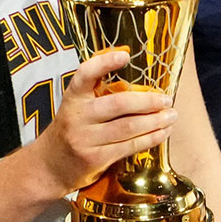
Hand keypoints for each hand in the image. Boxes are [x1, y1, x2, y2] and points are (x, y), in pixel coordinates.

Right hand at [29, 50, 176, 197]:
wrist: (49, 166)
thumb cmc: (71, 129)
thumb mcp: (77, 105)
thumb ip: (98, 91)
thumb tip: (137, 77)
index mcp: (73, 97)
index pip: (85, 75)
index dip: (104, 62)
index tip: (125, 55)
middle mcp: (77, 116)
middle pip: (119, 104)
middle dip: (148, 101)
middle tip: (166, 99)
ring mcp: (85, 139)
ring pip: (128, 127)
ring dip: (155, 121)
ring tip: (171, 115)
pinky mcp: (95, 159)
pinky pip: (129, 146)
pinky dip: (150, 138)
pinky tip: (162, 132)